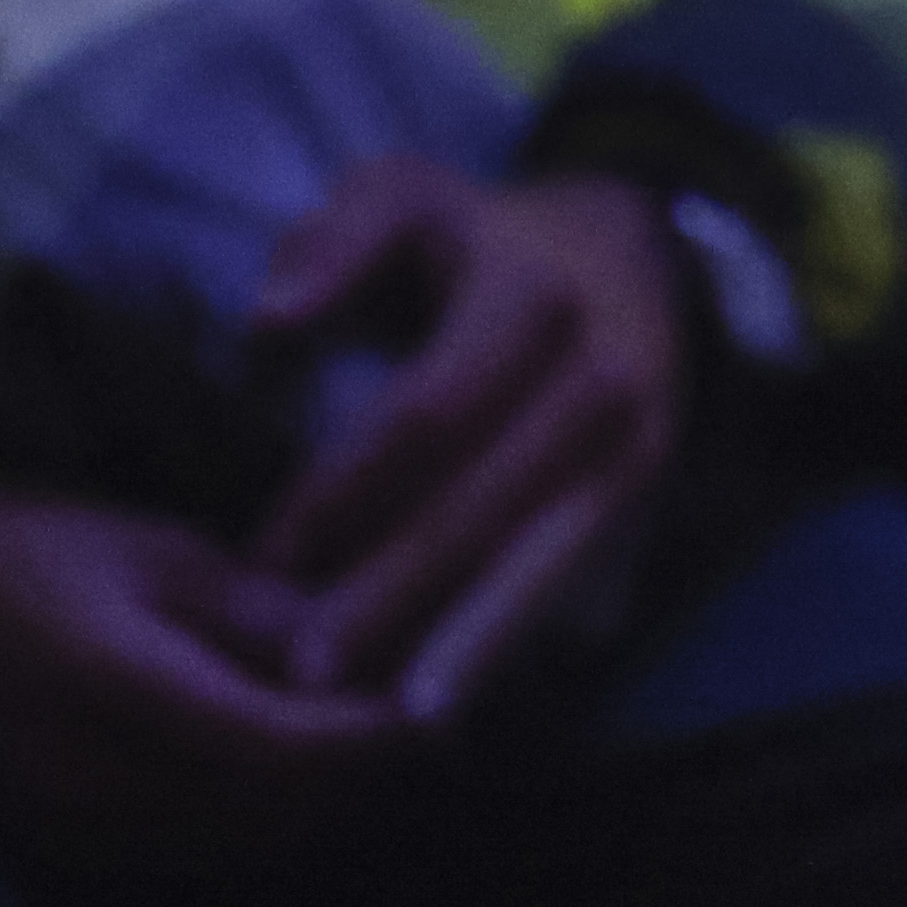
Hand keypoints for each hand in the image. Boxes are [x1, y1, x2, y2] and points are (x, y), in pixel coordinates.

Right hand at [0, 458, 415, 895]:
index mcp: (121, 694)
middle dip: (351, 779)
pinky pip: (191, 855)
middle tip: (413, 723)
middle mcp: (102, 786)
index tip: (433, 711)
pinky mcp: (72, 851)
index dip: (365, 740)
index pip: (278, 749)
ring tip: (359, 743)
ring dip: (308, 808)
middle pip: (269, 817)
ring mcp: (81, 831)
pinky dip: (253, 823)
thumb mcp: (154, 552)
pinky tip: (281, 768)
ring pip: (236, 849)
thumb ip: (254, 615)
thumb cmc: (33, 552)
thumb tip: (355, 651)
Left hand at [243, 159, 695, 721]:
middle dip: (383, 593)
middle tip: (296, 668)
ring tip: (370, 713)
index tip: (263, 556)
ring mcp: (632, 436)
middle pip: (474, 502)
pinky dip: (500, 642)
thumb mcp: (412, 193)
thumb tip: (270, 318)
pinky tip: (442, 706)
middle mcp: (597, 370)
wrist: (637, 248)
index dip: (341, 490)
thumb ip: (339, 236)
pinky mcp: (644, 484)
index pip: (424, 411)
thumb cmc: (484, 236)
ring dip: (445, 641)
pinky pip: (560, 574)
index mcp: (528, 292)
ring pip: (523, 555)